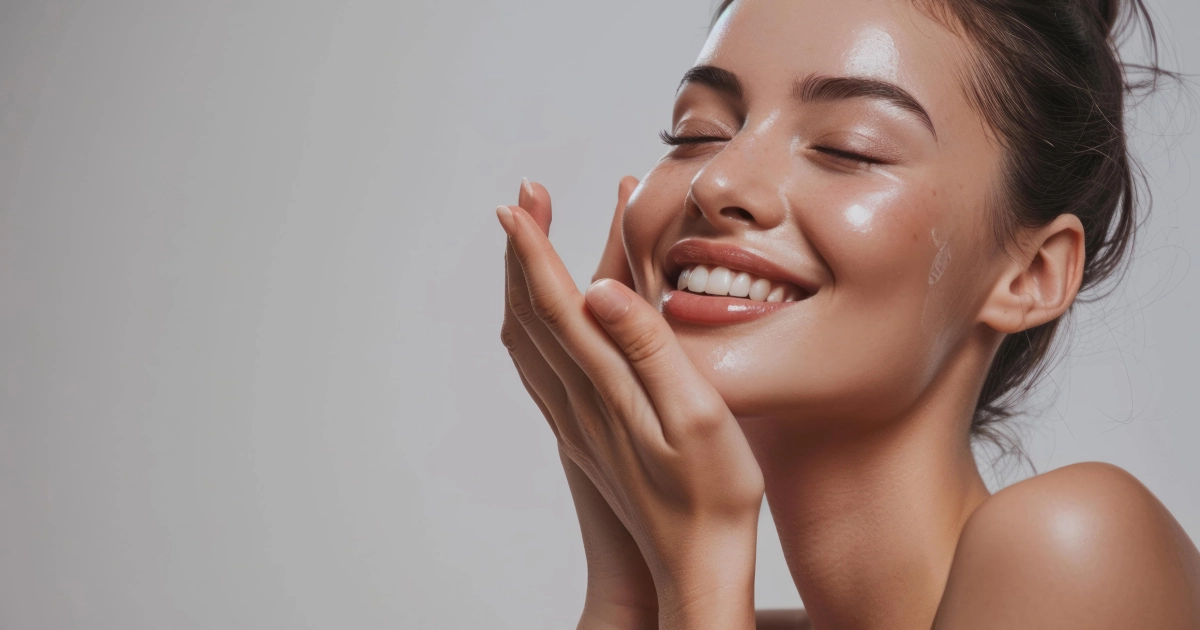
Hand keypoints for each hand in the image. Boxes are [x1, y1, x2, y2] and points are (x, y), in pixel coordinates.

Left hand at [502, 178, 656, 628]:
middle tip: (522, 200)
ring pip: (529, 342)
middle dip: (522, 251)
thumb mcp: (696, 414)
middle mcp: (579, 400)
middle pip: (532, 314)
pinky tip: (540, 323)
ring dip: (521, 286)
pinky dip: (530, 329)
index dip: (533, 249)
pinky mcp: (584, 437)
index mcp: (607, 384)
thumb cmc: (712, 493)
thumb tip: (598, 290)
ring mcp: (576, 421)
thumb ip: (648, 347)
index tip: (516, 202)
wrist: (694, 565)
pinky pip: (539, 371)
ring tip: (524, 243)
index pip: (556, 303)